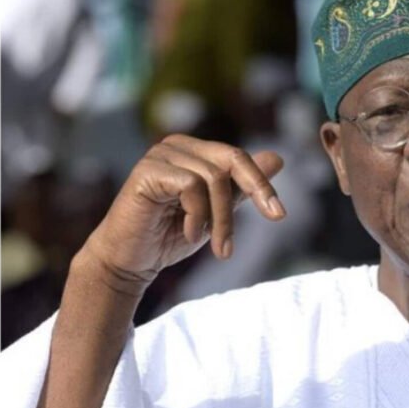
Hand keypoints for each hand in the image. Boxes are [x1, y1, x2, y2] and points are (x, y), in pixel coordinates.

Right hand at [82, 134, 285, 288]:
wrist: (129, 261)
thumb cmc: (170, 236)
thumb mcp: (216, 212)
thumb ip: (241, 187)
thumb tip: (278, 158)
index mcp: (195, 151)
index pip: (238, 158)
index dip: (262, 184)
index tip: (279, 214)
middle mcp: (178, 145)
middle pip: (232, 160)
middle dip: (254, 192)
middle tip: (274, 219)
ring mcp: (161, 155)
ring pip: (214, 178)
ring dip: (221, 219)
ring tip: (216, 246)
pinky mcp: (147, 171)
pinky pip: (191, 186)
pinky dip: (198, 216)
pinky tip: (190, 234)